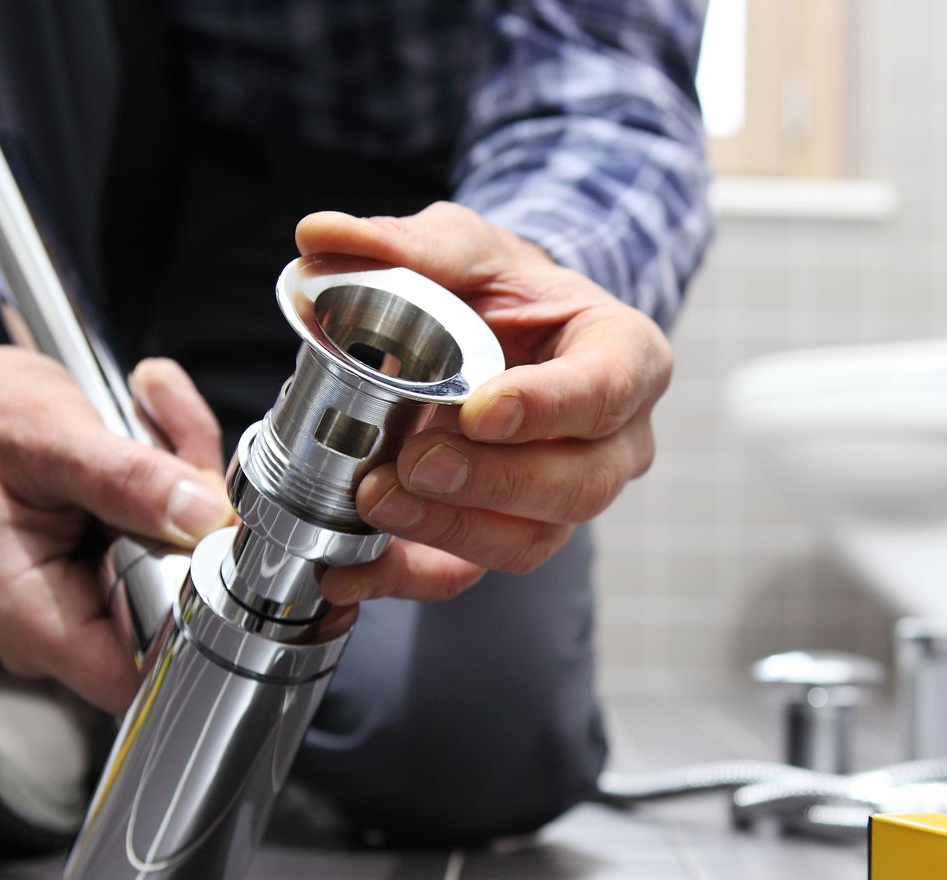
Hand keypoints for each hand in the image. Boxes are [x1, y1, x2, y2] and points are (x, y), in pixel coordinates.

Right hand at [0, 273, 231, 712]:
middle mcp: (68, 617)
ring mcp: (96, 589)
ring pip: (193, 552)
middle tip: (176, 443)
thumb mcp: (43, 435)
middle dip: (199, 514)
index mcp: (34, 615)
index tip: (219, 538)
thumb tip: (203, 516)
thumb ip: (125, 479)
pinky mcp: (117, 557)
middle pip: (186, 600)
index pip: (148, 669)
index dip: (201, 613)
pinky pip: (180, 524)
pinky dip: (178, 464)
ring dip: (189, 472)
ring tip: (149, 408)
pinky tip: (146, 409)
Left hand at [292, 205, 671, 604]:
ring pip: (532, 541)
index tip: (479, 411)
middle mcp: (615, 443)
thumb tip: (322, 238)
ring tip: (376, 499)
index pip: (607, 389)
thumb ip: (407, 245)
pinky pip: (472, 574)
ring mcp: (566, 499)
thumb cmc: (503, 291)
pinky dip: (409, 575)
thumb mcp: (466, 247)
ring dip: (451, 529)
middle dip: (492, 483)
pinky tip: (351, 568)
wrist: (498, 334)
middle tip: (416, 461)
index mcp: (625, 358)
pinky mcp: (509, 537)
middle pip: (579, 485)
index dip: (547, 408)